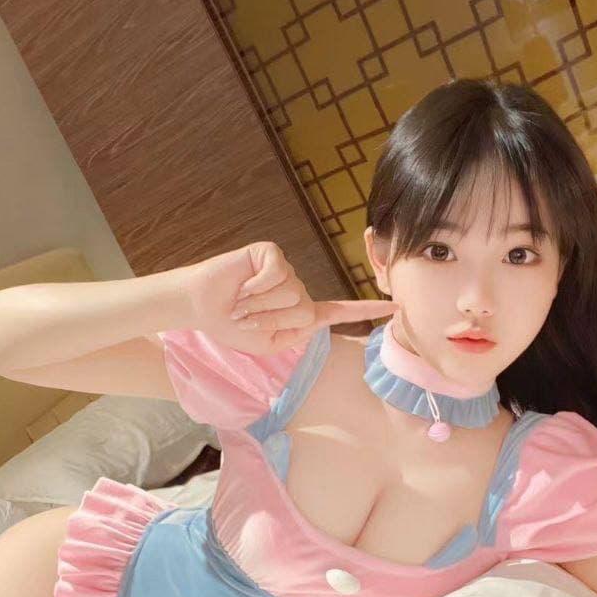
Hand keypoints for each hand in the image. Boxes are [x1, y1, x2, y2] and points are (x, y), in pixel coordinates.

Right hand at [194, 241, 398, 353]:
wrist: (201, 307)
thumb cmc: (232, 326)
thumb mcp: (268, 342)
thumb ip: (296, 333)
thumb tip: (315, 315)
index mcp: (301, 313)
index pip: (339, 311)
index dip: (366, 310)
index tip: (395, 307)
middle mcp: (298, 289)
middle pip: (304, 311)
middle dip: (271, 320)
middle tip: (247, 316)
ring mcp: (286, 269)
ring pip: (290, 293)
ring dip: (260, 305)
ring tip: (242, 301)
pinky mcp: (271, 253)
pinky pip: (276, 274)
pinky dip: (256, 286)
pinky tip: (242, 285)